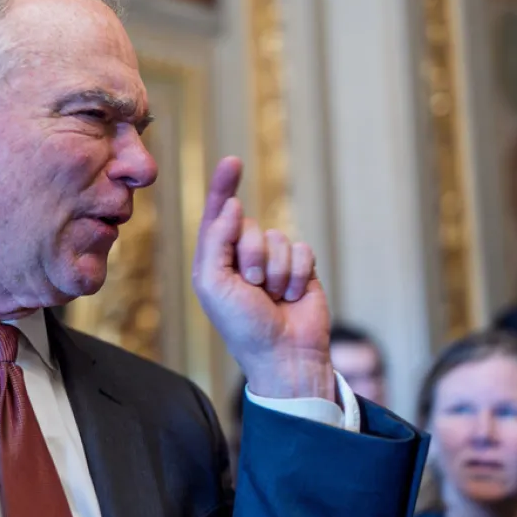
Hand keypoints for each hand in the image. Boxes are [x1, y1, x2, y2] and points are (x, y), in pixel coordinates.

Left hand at [192, 156, 334, 401]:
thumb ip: (216, 241)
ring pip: (278, 237)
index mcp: (216, 260)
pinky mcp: (301, 268)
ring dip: (276, 270)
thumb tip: (231, 204)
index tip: (232, 161)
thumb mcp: (213, 284)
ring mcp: (274, 261)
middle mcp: (243, 256)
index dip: (224, 187)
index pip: (218, 216)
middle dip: (252, 255)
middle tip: (253, 286)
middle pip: (248, 224)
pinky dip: (298, 274)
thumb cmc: (243, 326)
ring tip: (273, 297)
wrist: (284, 355)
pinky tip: (293, 296)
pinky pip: (303, 250)